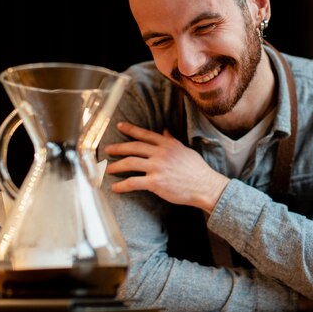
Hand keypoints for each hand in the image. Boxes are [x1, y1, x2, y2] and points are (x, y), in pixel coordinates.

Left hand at [103, 121, 228, 212]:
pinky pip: (133, 182)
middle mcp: (161, 153)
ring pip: (130, 163)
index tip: (119, 126)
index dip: (131, 130)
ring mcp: (157, 167)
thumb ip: (172, 140)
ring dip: (116, 166)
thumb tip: (165, 131)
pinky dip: (122, 185)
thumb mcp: (184, 150)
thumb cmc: (197, 170)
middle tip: (107, 149)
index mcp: (168, 144)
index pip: (145, 135)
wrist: (205, 186)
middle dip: (118, 148)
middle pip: (134, 147)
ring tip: (108, 169)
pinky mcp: (156, 182)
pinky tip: (115, 188)